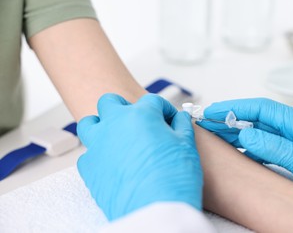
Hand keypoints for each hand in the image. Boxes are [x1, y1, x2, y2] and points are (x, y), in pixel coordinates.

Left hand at [77, 93, 202, 220]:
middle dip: (124, 106)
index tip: (168, 119)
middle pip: (110, 101)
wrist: (156, 211)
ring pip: (89, 123)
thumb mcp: (186, 146)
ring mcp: (98, 145)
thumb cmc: (173, 179)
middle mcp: (115, 125)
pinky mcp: (89, 168)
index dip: (163, 109)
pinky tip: (112, 163)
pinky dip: (98, 155)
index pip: (151, 101)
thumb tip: (180, 119)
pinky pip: (88, 154)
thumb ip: (182, 126)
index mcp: (140, 116)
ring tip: (116, 136)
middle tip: (137, 120)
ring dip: (102, 125)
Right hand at [198, 98, 292, 209]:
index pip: (260, 108)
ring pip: (261, 131)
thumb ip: (277, 147)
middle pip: (257, 117)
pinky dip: (250, 146)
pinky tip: (240, 151)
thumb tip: (247, 134)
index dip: (233, 107)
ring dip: (238, 131)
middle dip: (231, 117)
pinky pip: (268, 145)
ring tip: (216, 135)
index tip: (212, 111)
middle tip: (207, 122)